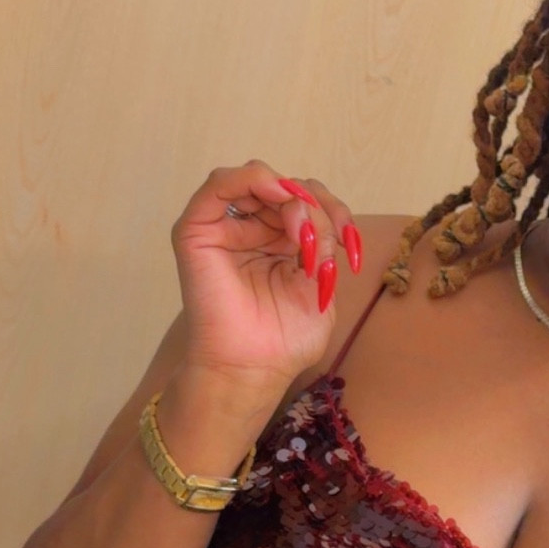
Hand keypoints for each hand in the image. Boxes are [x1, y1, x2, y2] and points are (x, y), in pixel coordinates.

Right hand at [170, 159, 362, 399]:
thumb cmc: (284, 340)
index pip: (309, 203)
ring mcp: (224, 227)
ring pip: (260, 180)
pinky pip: (221, 182)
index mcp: (282, 243)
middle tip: (322, 240)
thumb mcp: (319, 285)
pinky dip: (254, 180)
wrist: (252, 367)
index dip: (335, 212)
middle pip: (289, 188)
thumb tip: (313, 214)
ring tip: (301, 229)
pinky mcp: (198, 229)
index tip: (350, 244)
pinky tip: (278, 197)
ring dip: (290, 195)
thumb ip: (322, 245)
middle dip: (316, 205)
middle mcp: (253, 229)